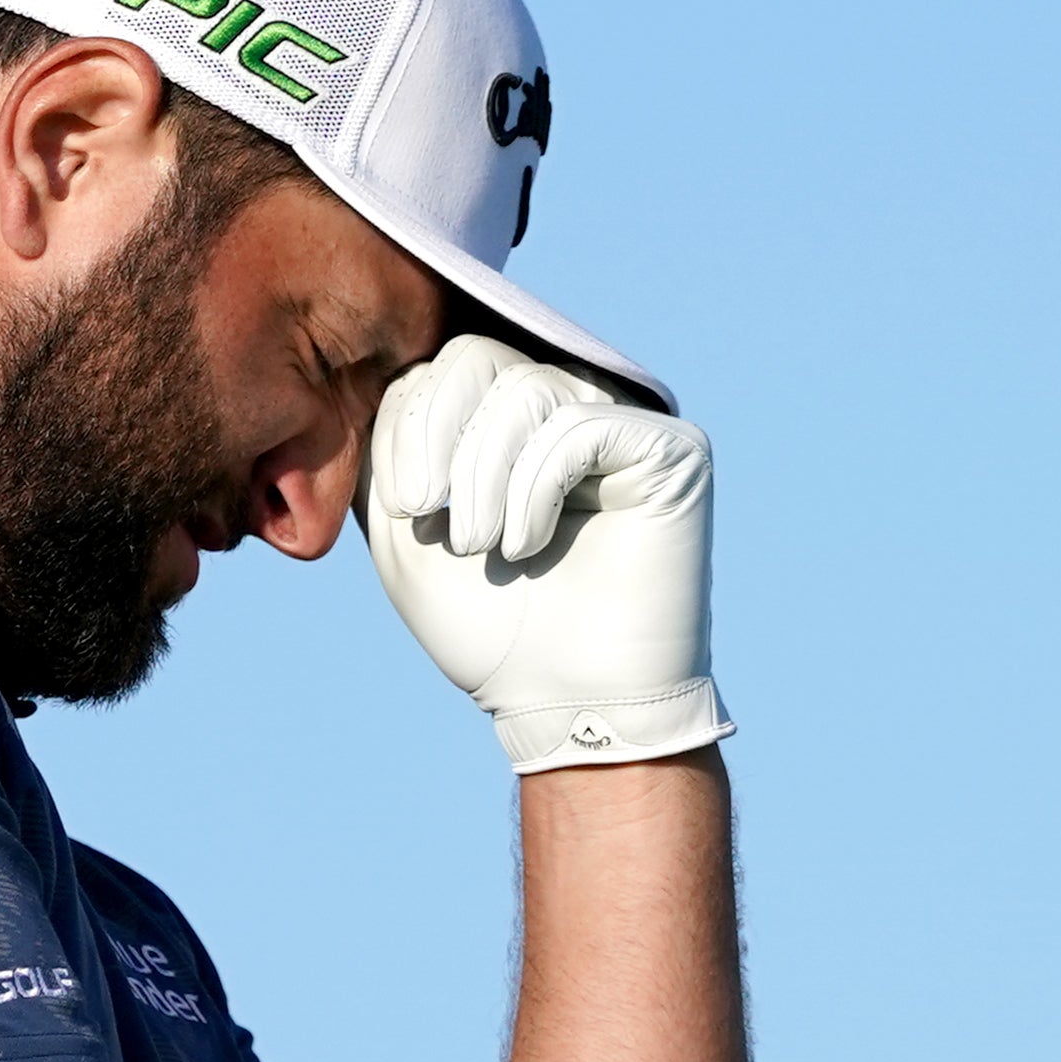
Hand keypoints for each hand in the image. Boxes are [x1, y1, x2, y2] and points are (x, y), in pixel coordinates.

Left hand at [365, 333, 731, 772]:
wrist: (567, 704)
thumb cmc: (489, 626)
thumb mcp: (403, 532)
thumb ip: (390, 450)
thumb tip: (392, 379)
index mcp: (506, 420)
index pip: (442, 367)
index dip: (406, 426)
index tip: (402, 508)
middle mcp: (568, 406)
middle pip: (479, 357)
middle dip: (436, 436)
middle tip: (429, 519)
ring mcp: (622, 422)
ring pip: (527, 390)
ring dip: (484, 476)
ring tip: (481, 547)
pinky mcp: (670, 449)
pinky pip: (581, 425)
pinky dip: (536, 487)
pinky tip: (528, 546)